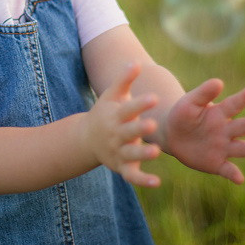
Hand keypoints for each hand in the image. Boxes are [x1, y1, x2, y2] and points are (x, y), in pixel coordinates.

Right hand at [82, 63, 161, 186]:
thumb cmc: (105, 112)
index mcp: (115, 116)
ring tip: (156, 151)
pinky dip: (143, 181)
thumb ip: (124, 80)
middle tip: (152, 125)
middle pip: (128, 132)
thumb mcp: (112, 95)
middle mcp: (116, 134)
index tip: (154, 98)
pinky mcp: (122, 167)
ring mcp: (118, 152)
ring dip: (142, 153)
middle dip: (140, 129)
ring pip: (131, 154)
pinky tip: (157, 183)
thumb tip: (137, 62)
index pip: (128, 109)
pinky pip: (132, 176)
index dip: (141, 104)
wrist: (86, 139)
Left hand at [164, 78, 244, 183]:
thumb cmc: (183, 115)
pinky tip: (240, 179)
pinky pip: (227, 169)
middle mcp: (226, 130)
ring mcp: (223, 147)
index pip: (233, 104)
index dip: (243, 97)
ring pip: (240, 148)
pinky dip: (234, 174)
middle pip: (242, 126)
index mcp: (220, 113)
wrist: (172, 136)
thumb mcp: (189, 103)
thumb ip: (203, 94)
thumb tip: (219, 82)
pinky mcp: (217, 163)